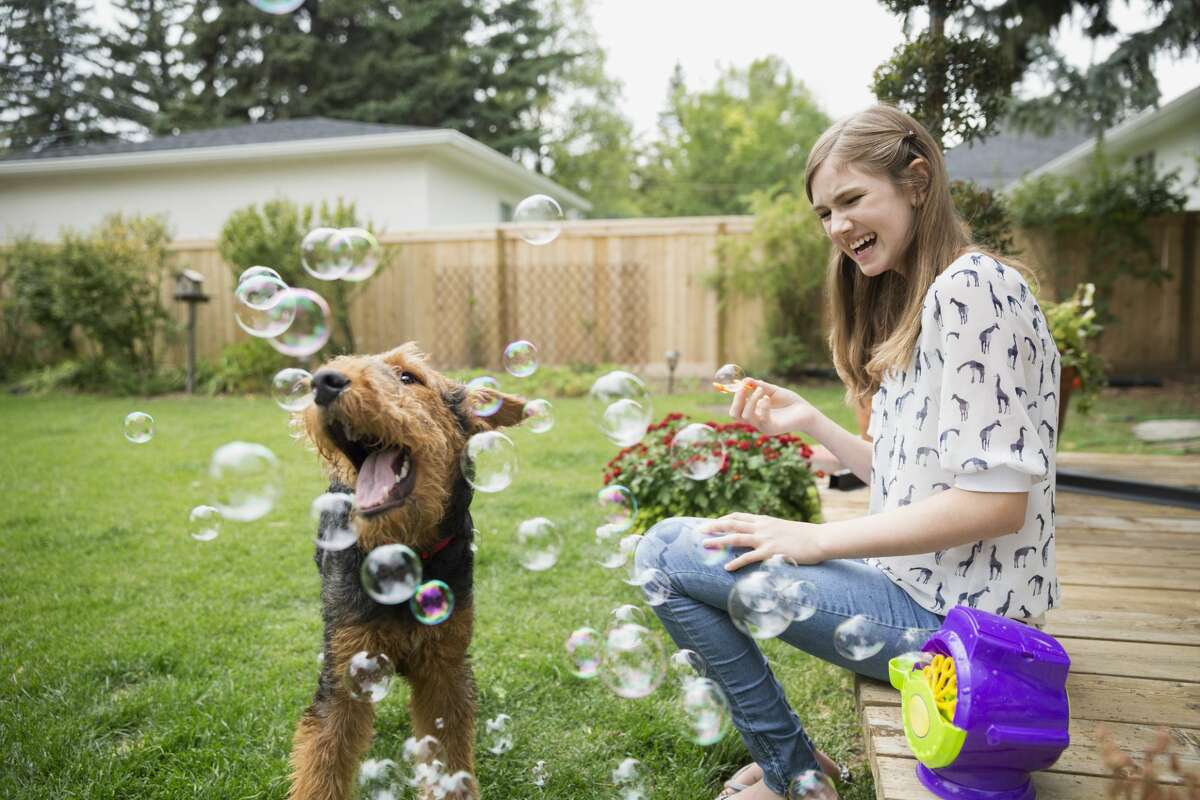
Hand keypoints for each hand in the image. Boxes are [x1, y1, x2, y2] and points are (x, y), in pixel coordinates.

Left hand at [697, 513, 827, 569]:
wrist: (820, 540)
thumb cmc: (805, 537)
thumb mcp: (785, 529)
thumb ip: (772, 531)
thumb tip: (764, 537)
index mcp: (764, 520)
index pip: (738, 516)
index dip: (723, 520)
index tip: (711, 523)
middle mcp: (762, 527)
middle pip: (732, 524)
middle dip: (713, 527)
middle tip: (698, 531)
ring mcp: (766, 539)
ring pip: (736, 537)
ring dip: (718, 541)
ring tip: (704, 545)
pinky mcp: (771, 551)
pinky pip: (749, 557)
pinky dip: (736, 562)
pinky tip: (726, 567)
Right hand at [728, 378, 817, 435]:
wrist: (807, 412)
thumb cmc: (790, 402)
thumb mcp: (773, 391)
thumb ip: (759, 386)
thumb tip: (745, 380)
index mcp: (754, 412)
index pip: (736, 408)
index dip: (735, 396)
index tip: (741, 384)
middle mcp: (756, 420)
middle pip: (735, 414)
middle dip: (737, 400)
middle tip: (744, 388)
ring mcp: (763, 426)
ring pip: (746, 416)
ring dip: (751, 400)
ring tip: (762, 390)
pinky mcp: (772, 429)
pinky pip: (761, 419)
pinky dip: (762, 406)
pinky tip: (768, 398)